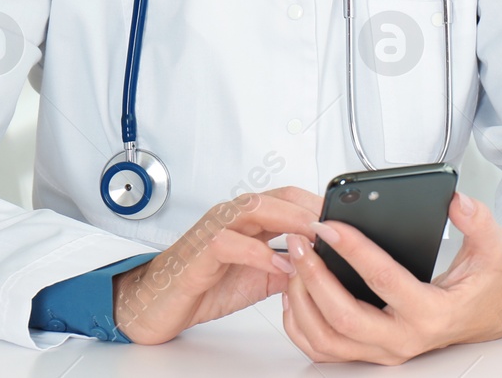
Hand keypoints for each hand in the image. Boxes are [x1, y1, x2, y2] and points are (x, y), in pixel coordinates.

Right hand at [113, 186, 323, 344]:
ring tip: (315, 240)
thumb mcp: (261, 278)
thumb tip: (328, 267)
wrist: (155, 304)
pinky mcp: (199, 251)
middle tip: (339, 227)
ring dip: (289, 221)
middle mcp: (232, 216)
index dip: (318, 205)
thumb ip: (290, 268)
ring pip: (256, 208)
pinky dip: (259, 253)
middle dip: (311, 209)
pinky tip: (279, 266)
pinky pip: (231, 243)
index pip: (291, 198)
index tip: (347, 220)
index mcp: (249, 219)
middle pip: (279, 196)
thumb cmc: (204, 285)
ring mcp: (215, 229)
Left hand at [280, 190, 501, 363]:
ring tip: (296, 264)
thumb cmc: (481, 284)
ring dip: (302, 302)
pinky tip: (297, 292)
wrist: (482, 316)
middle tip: (302, 243)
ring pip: (326, 339)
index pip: (384, 280)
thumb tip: (456, 202)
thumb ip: (478, 221)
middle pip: (344, 317)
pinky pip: (323, 350)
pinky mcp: (369, 354)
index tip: (331, 225)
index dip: (354, 250)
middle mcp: (404, 338)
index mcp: (431, 312)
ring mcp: (383, 350)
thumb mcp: (491, 248)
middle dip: (315, 277)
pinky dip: (301, 324)